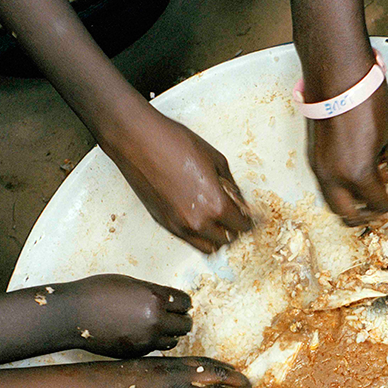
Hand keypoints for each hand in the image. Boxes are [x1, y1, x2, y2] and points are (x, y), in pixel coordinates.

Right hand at [59, 275, 191, 357]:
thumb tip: (168, 300)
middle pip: (185, 324)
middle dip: (181, 319)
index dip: (183, 303)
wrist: (72, 315)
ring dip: (170, 333)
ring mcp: (146, 339)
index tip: (180, 303)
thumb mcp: (130, 283)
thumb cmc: (96, 293)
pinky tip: (144, 334)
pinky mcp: (136, 353)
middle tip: (174, 316)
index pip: (185, 302)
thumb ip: (152, 292)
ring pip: (174, 340)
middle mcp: (155, 320)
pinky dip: (155, 342)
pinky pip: (156, 349)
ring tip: (160, 327)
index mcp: (155, 298)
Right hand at [104, 111, 251, 253]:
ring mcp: (178, 226)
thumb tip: (239, 200)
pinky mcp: (163, 223)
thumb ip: (231, 185)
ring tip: (219, 223)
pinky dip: (199, 235)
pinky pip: (188, 240)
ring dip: (216, 238)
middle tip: (237, 219)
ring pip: (207, 247)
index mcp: (215, 205)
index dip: (249, 221)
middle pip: (226, 241)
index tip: (251, 217)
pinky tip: (201, 218)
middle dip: (235, 231)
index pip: (241, 226)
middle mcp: (197, 222)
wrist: (137, 139)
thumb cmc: (174, 143)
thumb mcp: (216, 159)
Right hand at [105, 356, 250, 387]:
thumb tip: (182, 373)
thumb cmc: (126, 374)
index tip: (238, 372)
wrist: (109, 384)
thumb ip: (170, 368)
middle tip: (250, 387)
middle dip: (237, 382)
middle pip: (220, 377)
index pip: (210, 363)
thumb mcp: (154, 364)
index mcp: (177, 362)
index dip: (227, 369)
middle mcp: (183, 375)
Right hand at [307, 83, 387, 225]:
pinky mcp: (312, 157)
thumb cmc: (366, 98)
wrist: (337, 74)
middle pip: (348, 215)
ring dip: (350, 205)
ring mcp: (319, 168)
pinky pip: (325, 186)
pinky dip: (339, 190)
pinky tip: (353, 177)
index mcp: (358, 173)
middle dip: (366, 215)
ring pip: (333, 203)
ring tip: (366, 194)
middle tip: (380, 206)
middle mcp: (334, 177)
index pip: (377, 205)